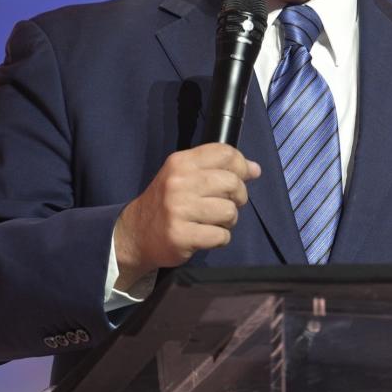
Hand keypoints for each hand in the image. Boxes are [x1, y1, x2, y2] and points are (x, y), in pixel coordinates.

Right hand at [112, 143, 260, 288]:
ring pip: (229, 211)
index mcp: (181, 163)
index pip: (224, 153)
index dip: (241, 165)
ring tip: (213, 221)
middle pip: (232, 182)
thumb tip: (255, 169)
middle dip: (238, 196)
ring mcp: (178, 209)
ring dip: (228, 220)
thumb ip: (218, 169)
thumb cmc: (168, 202)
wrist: (136, 233)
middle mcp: (178, 182)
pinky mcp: (181, 235)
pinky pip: (221, 236)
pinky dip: (220, 238)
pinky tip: (206, 235)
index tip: (242, 176)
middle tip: (226, 204)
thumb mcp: (185, 176)